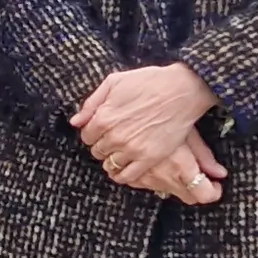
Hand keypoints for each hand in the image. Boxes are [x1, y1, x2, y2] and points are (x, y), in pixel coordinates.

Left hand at [71, 63, 224, 203]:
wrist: (181, 91)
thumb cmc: (148, 82)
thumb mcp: (114, 82)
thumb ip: (91, 103)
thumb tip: (76, 121)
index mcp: (103, 118)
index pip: (86, 136)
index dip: (94, 132)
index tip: (103, 129)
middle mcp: (114, 137)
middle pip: (97, 151)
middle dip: (103, 144)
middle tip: (115, 138)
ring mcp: (131, 150)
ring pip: (109, 164)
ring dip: (112, 159)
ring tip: (121, 152)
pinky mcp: (148, 159)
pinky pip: (127, 176)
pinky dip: (122, 175)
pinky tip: (124, 168)